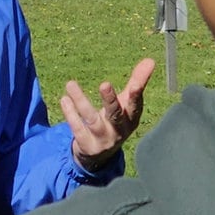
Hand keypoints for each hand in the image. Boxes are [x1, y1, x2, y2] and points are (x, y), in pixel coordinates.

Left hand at [60, 58, 154, 172]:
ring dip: (81, 101)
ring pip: (92, 119)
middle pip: (115, 114)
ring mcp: (103, 139)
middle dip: (110, 100)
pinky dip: (70, 113)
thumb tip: (150, 60)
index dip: (136, 96)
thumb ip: (136, 82)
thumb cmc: (116, 121)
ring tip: (70, 83)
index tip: (135, 84)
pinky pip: (77, 128)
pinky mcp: (87, 145)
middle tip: (104, 84)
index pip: (135, 106)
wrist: (100, 154)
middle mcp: (119, 130)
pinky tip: (64, 99)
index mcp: (131, 119)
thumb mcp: (126, 104)